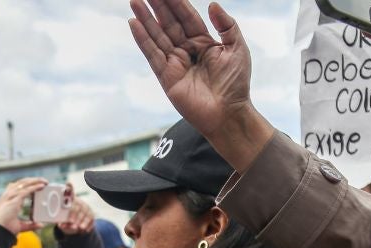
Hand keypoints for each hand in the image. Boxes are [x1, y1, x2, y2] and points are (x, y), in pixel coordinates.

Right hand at [0, 178, 46, 234]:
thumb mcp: (21, 225)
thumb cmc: (6, 228)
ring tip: (45, 182)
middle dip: (33, 180)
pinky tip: (42, 186)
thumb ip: (30, 225)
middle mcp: (9, 195)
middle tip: (44, 181)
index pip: (19, 187)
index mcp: (9, 199)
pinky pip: (26, 190)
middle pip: (22, 182)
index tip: (38, 184)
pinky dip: (35, 187)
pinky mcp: (14, 199)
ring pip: (25, 184)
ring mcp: (11, 196)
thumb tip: (40, 225)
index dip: (28, 184)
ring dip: (36, 181)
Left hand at [56, 186, 94, 236]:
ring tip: (79, 228)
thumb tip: (61, 225)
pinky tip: (85, 230)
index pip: (69, 193)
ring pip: (85, 213)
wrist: (76, 225)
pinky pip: (91, 219)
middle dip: (74, 214)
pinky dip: (88, 225)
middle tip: (71, 222)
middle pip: (77, 206)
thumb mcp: (63, 222)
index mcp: (70, 201)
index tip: (68, 183)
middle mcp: (79, 202)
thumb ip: (62, 222)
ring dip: (82, 221)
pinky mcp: (91, 214)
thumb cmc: (66, 220)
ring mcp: (86, 208)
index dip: (69, 188)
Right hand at [128, 1, 272, 170]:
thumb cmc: (236, 83)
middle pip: (169, 23)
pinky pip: (152, 54)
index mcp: (204, 42)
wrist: (229, 113)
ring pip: (157, 36)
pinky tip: (133, 24)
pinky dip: (143, 39)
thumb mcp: (237, 48)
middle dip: (158, 6)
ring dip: (145, 19)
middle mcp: (188, 51)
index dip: (176, 2)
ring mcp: (175, 64)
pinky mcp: (166, 77)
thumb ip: (226, 25)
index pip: (187, 17)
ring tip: (134, 1)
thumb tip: (212, 4)